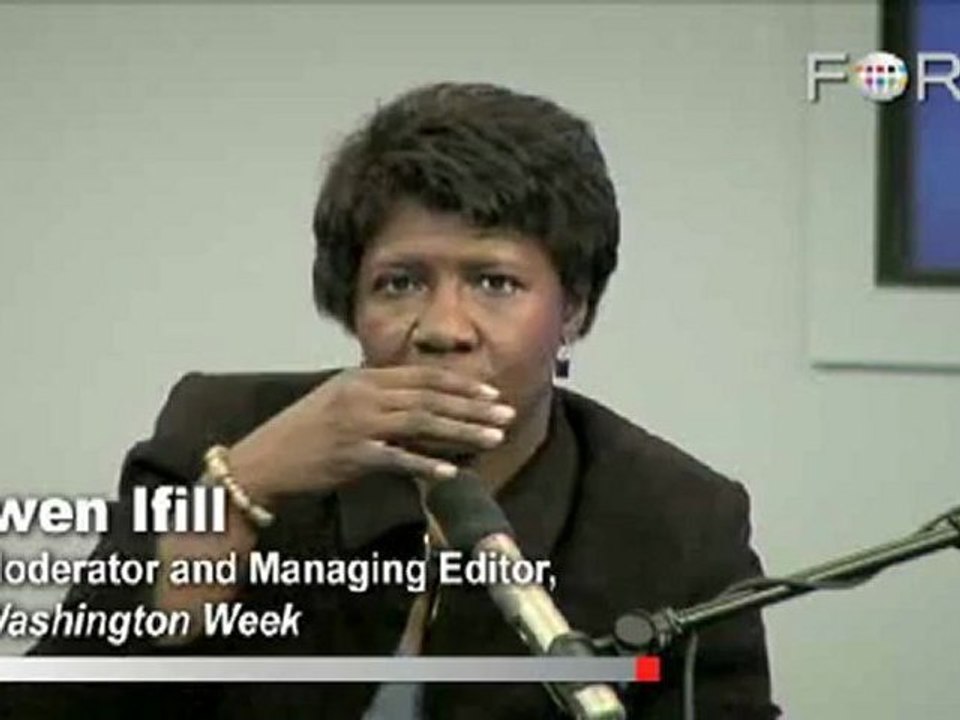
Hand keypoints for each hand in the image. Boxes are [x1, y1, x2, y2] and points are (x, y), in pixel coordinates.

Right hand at [227, 366, 515, 504]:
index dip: (460, 384)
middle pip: (429, 397)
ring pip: (421, 422)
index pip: (422, 376)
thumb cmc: (304, 434)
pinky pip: (396, 458)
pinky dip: (426, 463)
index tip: (491, 393)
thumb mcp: (340, 402)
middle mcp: (362, 394)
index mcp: (363, 378)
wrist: (262, 460)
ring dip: (462, 431)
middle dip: (472, 406)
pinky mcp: (351, 455)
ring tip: (494, 439)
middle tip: (506, 414)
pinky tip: (451, 470)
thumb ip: (379, 399)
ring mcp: (357, 424)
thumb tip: (422, 406)